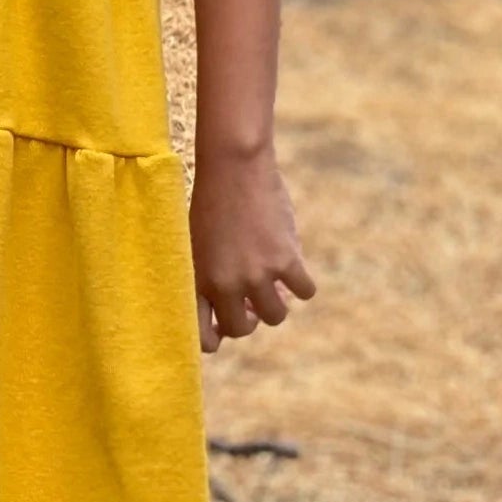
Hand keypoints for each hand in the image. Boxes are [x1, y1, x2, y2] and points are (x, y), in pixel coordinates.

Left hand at [188, 143, 316, 352]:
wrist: (232, 165)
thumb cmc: (210, 200)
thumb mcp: (196, 242)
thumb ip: (208, 277)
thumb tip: (233, 308)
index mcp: (198, 281)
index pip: (204, 337)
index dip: (216, 336)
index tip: (225, 323)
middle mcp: (226, 284)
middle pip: (242, 330)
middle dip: (249, 318)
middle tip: (251, 300)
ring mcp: (257, 274)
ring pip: (276, 316)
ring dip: (275, 302)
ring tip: (271, 282)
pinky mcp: (286, 260)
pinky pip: (305, 291)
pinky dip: (302, 282)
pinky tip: (292, 264)